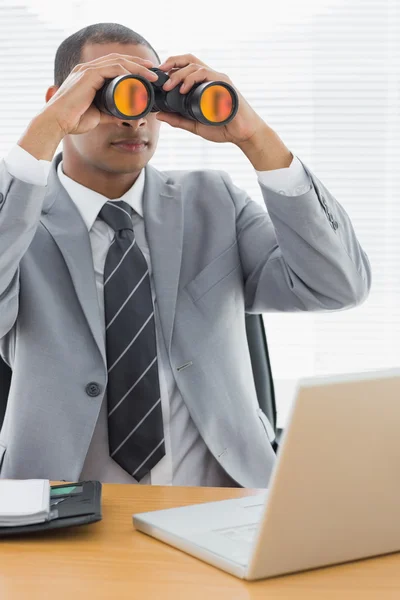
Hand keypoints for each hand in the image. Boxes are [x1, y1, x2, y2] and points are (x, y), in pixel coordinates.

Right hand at [42, 53, 157, 135]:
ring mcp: (87, 70)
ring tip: (151, 75)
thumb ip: (110, 112)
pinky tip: (138, 77)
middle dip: (138, 63)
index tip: (147, 75)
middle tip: (154, 70)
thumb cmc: (73, 120)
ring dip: (137, 67)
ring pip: (117, 62)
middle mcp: (87, 69)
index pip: (114, 65)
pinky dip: (127, 71)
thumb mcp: (97, 115)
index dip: (132, 67)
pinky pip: (111, 68)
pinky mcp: (87, 75)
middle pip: (118, 59)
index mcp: (89, 76)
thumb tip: (125, 114)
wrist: (57, 123)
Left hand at [155, 54, 265, 145]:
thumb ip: (178, 120)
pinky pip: (207, 74)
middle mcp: (211, 77)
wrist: (243, 134)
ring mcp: (218, 79)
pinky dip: (193, 79)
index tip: (158, 75)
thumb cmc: (223, 127)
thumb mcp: (195, 125)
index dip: (171, 66)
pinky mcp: (224, 84)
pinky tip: (184, 89)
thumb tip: (159, 115)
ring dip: (179, 74)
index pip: (186, 66)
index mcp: (204, 83)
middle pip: (189, 59)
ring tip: (169, 87)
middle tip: (159, 75)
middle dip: (172, 62)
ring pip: (195, 66)